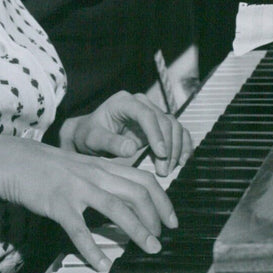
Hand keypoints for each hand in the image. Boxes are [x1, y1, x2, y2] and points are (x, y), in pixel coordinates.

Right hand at [0, 137, 177, 271]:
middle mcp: (95, 174)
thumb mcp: (82, 166)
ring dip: (137, 231)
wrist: (13, 161)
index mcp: (103, 166)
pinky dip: (93, 248)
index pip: (144, 179)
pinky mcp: (58, 203)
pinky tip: (103, 265)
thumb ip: (105, 178)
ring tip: (149, 249)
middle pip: (137, 193)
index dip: (163, 200)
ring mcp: (77, 188)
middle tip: (161, 240)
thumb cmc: (48, 167)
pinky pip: (79, 229)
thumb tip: (129, 197)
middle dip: (156, 218)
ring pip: (116, 208)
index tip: (172, 220)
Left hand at [60, 91, 193, 175]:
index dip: (156, 133)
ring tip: (167, 169)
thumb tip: (131, 149)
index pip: (146, 114)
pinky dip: (183, 144)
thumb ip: (110, 143)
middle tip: (163, 170)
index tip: (160, 154)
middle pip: (164, 121)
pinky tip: (182, 160)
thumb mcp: (93, 139)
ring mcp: (151, 113)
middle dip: (167, 147)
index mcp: (124, 102)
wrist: (90, 135)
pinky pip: (177, 131)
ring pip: (174, 126)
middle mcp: (141, 104)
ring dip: (176, 148)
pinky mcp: (158, 124)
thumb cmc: (89, 135)